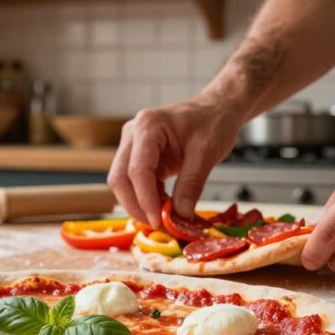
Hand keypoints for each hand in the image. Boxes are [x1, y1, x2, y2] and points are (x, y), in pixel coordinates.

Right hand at [108, 97, 242, 227]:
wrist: (215, 110)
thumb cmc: (213, 122)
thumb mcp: (207, 153)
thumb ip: (192, 184)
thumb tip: (180, 215)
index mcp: (148, 126)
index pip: (137, 170)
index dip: (145, 199)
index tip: (158, 221)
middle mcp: (133, 134)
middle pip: (120, 178)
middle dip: (135, 205)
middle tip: (158, 224)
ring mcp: (133, 145)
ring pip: (123, 183)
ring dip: (139, 203)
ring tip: (165, 216)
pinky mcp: (139, 156)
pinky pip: (135, 182)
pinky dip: (147, 198)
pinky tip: (165, 205)